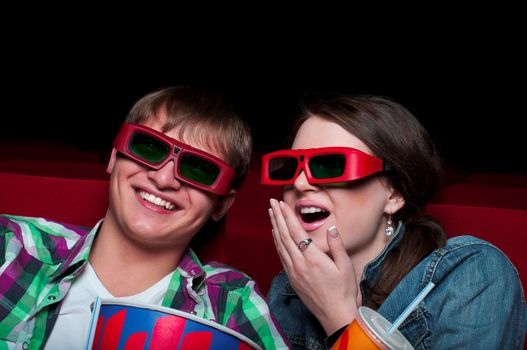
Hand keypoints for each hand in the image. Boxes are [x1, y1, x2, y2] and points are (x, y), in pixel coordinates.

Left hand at [269, 199, 358, 334]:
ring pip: (280, 245)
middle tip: (272, 203)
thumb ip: (337, 245)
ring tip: (271, 214)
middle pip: (284, 236)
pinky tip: (276, 236)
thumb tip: (331, 227)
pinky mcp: (292, 279)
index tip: (281, 203)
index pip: (296, 232)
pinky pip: (281, 256)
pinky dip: (277, 243)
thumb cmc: (344, 291)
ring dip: (275, 228)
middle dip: (277, 217)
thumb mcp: (345, 266)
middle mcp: (299, 264)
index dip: (287, 216)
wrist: (336, 316)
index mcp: (313, 259)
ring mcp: (294, 272)